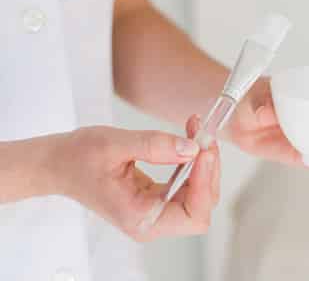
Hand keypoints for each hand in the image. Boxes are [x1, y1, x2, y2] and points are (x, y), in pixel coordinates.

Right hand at [50, 115, 219, 241]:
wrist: (59, 163)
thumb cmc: (78, 158)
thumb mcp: (115, 145)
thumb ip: (155, 146)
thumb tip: (191, 149)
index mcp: (140, 218)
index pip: (193, 214)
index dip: (205, 183)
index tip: (204, 152)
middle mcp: (152, 220)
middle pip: (202, 203)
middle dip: (209, 169)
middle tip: (203, 136)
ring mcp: (157, 210)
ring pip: (200, 192)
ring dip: (204, 161)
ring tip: (197, 130)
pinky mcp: (159, 196)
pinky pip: (189, 182)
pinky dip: (194, 160)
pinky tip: (190, 136)